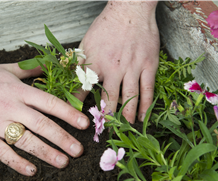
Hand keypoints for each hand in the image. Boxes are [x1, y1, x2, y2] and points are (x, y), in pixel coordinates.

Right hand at [0, 63, 89, 175]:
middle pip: (42, 125)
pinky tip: (31, 171)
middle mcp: (11, 107)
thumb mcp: (6, 69)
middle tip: (79, 151)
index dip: (69, 114)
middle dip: (63, 138)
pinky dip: (17, 162)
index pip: (49, 103)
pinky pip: (2, 152)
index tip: (84, 124)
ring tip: (63, 162)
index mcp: (19, 91)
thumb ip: (29, 70)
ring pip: (26, 140)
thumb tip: (47, 66)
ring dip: (46, 152)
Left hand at [77, 0, 159, 122]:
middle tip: (105, 132)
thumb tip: (69, 83)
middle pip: (109, 99)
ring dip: (126, 115)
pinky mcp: (148, 65)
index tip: (77, 121)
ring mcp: (133, 68)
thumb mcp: (86, 45)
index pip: (84, 90)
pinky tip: (142, 116)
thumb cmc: (106, 27)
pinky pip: (147, 89)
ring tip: (124, 128)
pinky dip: (145, 105)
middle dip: (106, 117)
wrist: (130, 10)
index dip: (80, 107)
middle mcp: (114, 68)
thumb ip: (78, 65)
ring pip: (129, 97)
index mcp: (96, 63)